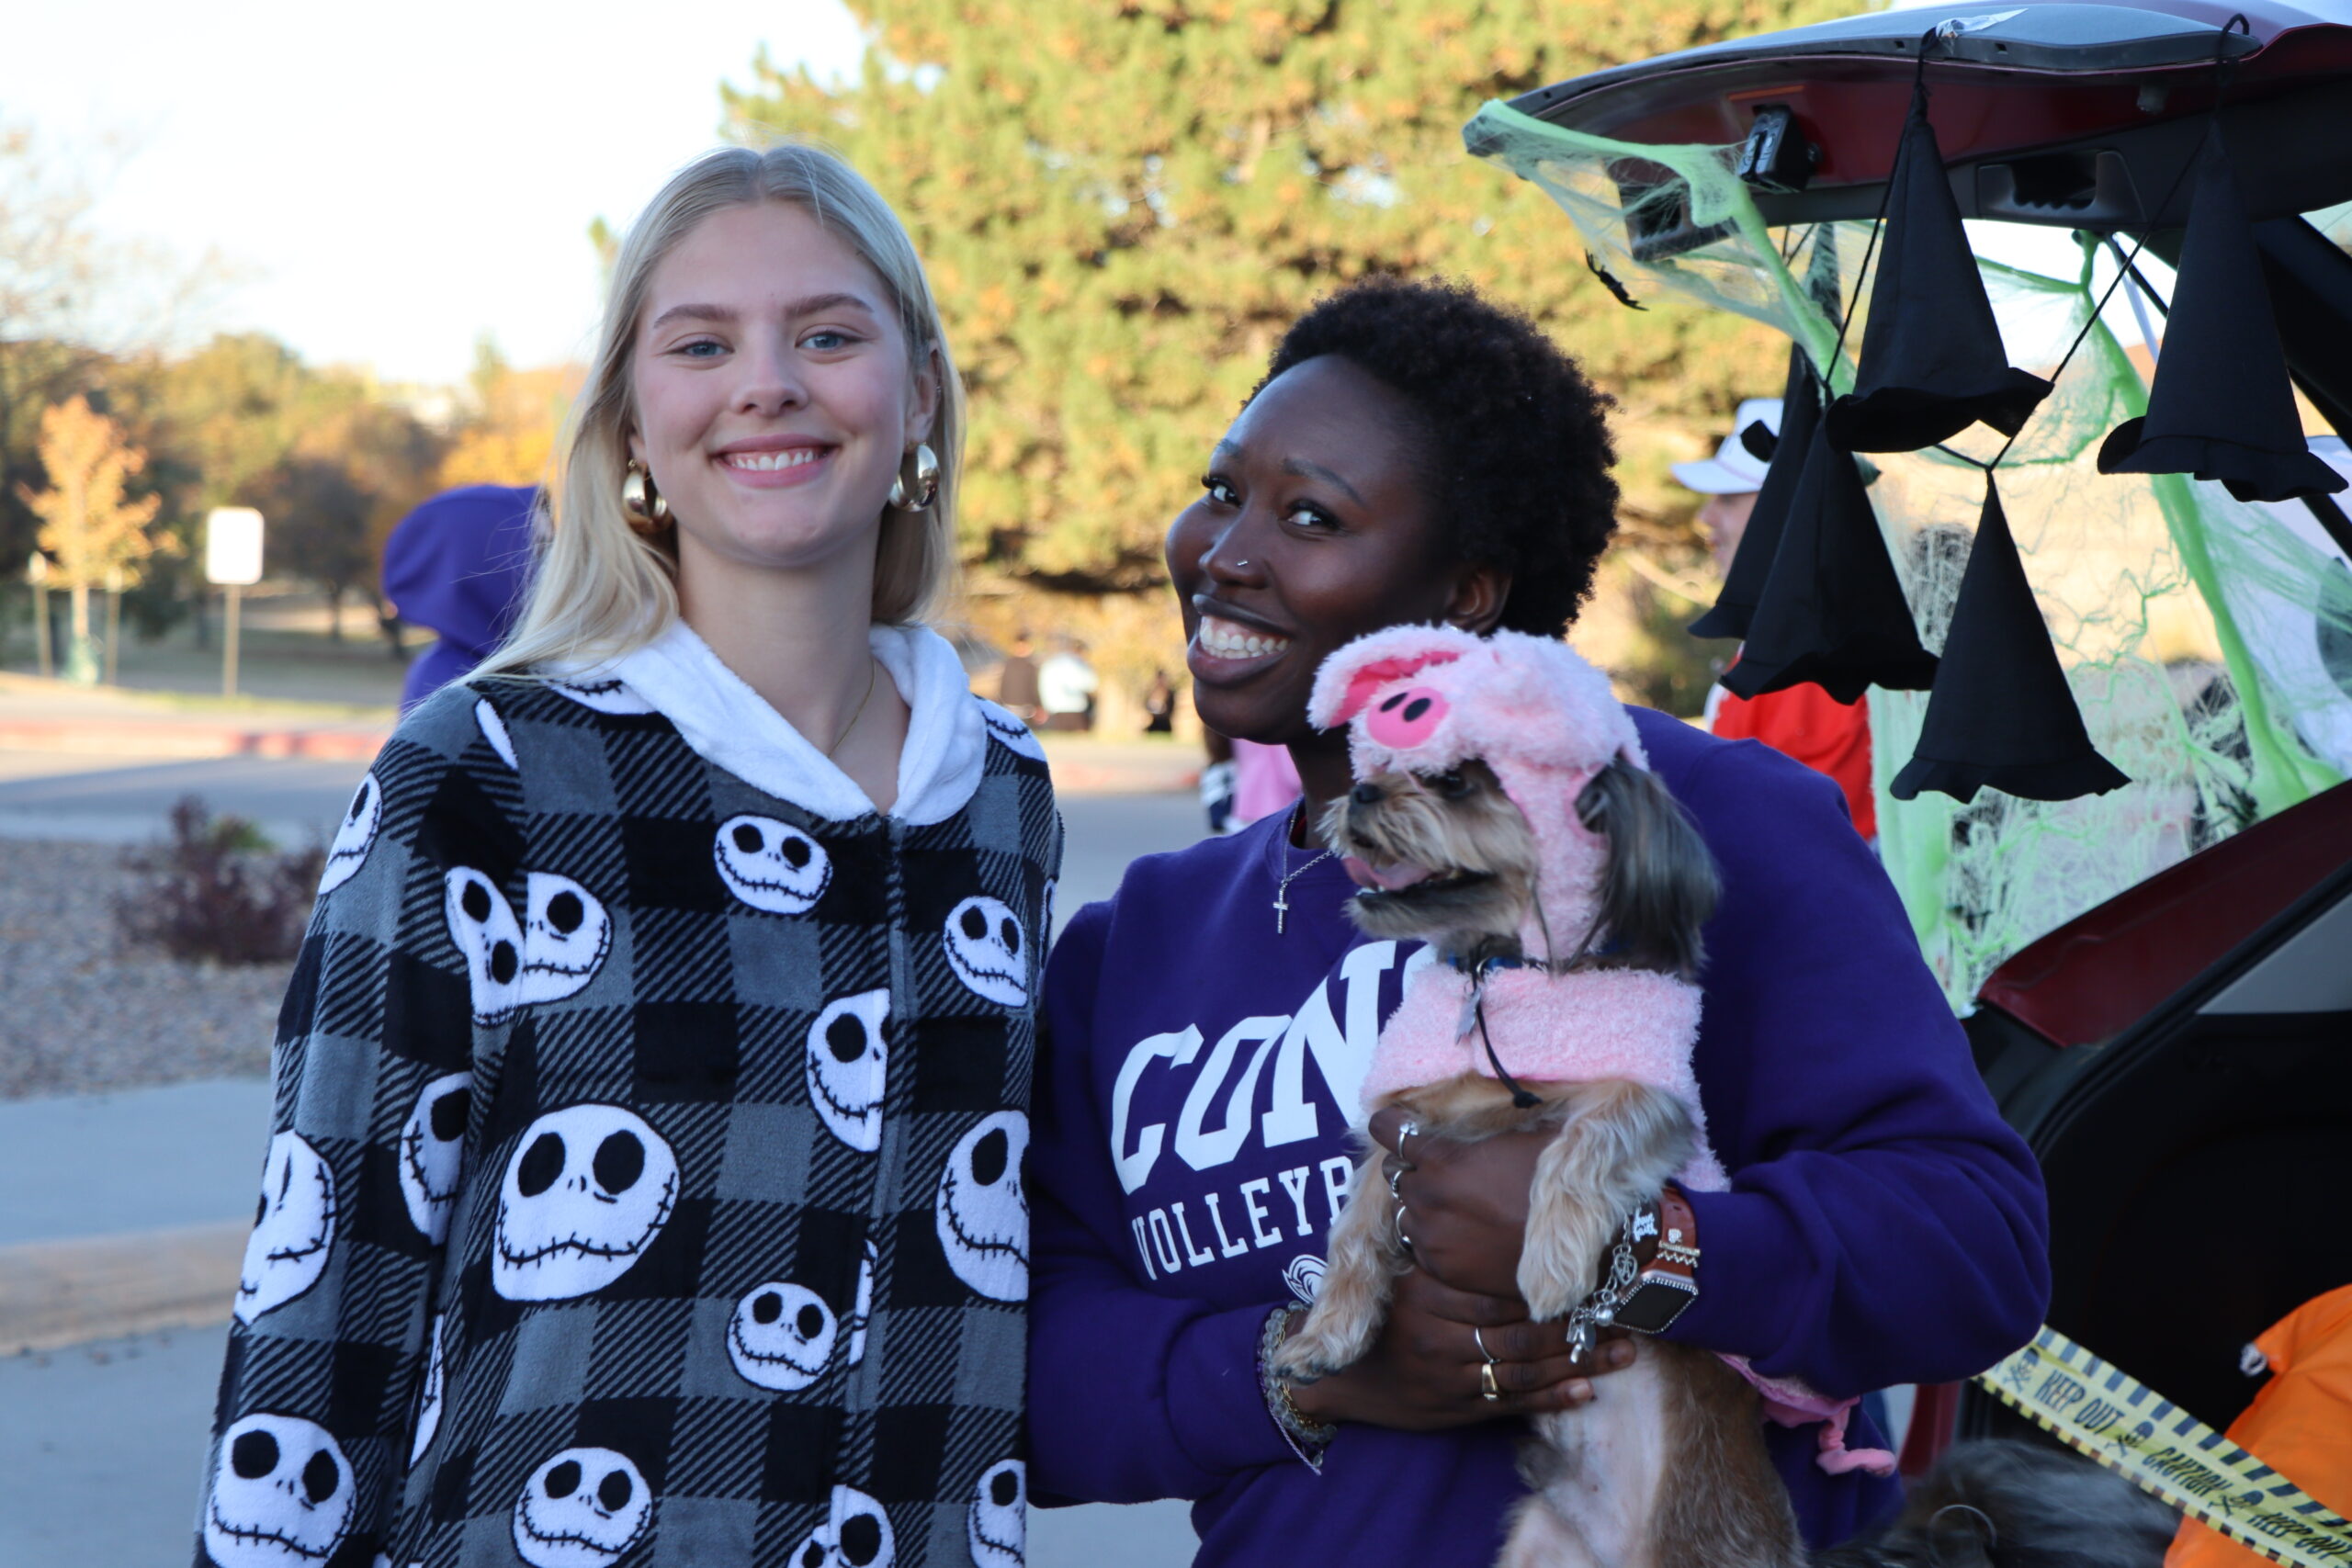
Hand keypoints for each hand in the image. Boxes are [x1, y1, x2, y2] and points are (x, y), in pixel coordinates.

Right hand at [1285, 1268, 1635, 1430]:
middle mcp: (1436, 1337)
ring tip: (1622, 1352)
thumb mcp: (1400, 1274)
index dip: (1547, 1288)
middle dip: (1576, 1326)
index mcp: (1424, 1295)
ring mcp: (1447, 1377)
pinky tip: (1586, 1391)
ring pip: (1522, 1370)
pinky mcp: (1455, 1409)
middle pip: (1519, 1332)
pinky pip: (1511, 1403)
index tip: (1592, 1274)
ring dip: (1578, 1363)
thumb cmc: (1380, 1315)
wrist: (1338, 1377)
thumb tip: (1497, 1212)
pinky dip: (1551, 1398)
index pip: (1497, 1292)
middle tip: (1623, 1316)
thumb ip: (1442, 1252)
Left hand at [1368, 1105, 1549, 1298]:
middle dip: (1409, 1166)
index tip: (1395, 1123)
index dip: (1390, 1124)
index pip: (1387, 1130)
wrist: (1572, 1252)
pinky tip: (1459, 1232)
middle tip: (1435, 1167)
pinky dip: (1431, 1235)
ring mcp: (1429, 1236)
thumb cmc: (1555, 1187)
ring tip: (1450, 1204)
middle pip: (1393, 1173)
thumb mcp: (1529, 1137)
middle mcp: (1426, 1197)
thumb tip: (1491, 1093)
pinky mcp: (1439, 1268)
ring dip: (1419, 1203)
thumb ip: (1494, 1121)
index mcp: (1442, 1160)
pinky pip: (1418, 1244)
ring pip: (1403, 1210)